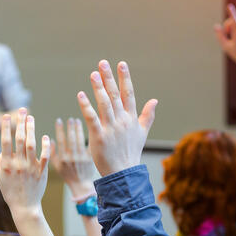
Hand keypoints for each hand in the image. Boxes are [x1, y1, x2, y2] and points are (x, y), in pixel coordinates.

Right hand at [0, 108, 50, 213]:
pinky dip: (46, 146)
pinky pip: (45, 156)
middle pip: (19, 139)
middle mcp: (18, 164)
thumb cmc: (10, 191)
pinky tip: (45, 136)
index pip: (5, 141)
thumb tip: (4, 148)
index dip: (5, 127)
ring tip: (31, 118)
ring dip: (31, 129)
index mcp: (6, 164)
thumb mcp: (0, 177)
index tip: (6, 115)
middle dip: (20, 123)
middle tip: (23, 111)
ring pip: (31, 144)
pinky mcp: (42, 171)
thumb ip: (1, 161)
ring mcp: (30, 167)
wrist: (24, 207)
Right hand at [51, 118, 95, 197]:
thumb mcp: (56, 166)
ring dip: (78, 129)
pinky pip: (89, 145)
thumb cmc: (67, 175)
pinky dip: (88, 136)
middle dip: (70, 127)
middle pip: (71, 138)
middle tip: (70, 119)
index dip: (59, 129)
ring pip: (80, 140)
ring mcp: (82, 157)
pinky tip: (87, 128)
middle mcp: (72, 157)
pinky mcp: (90, 158)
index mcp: (63, 158)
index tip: (59, 120)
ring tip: (77, 121)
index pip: (60, 140)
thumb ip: (52, 153)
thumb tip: (50, 140)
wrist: (81, 185)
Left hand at [77, 60, 156, 176]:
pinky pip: (92, 118)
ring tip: (93, 74)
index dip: (125, 78)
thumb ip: (147, 115)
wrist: (123, 173)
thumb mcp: (142, 133)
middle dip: (109, 78)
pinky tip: (81, 94)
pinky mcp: (99, 136)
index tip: (121, 64)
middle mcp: (122, 120)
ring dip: (98, 88)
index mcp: (131, 118)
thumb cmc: (130, 152)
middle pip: (115, 95)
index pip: (128, 94)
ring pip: (104, 104)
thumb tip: (155, 100)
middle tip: (102, 63)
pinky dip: (86, 106)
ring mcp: (111, 128)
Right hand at [214, 4, 235, 66]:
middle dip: (228, 27)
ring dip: (234, 30)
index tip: (229, 6)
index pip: (234, 21)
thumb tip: (216, 26)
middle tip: (227, 35)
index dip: (231, 13)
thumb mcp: (225, 46)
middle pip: (233, 22)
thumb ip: (220, 35)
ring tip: (235, 40)